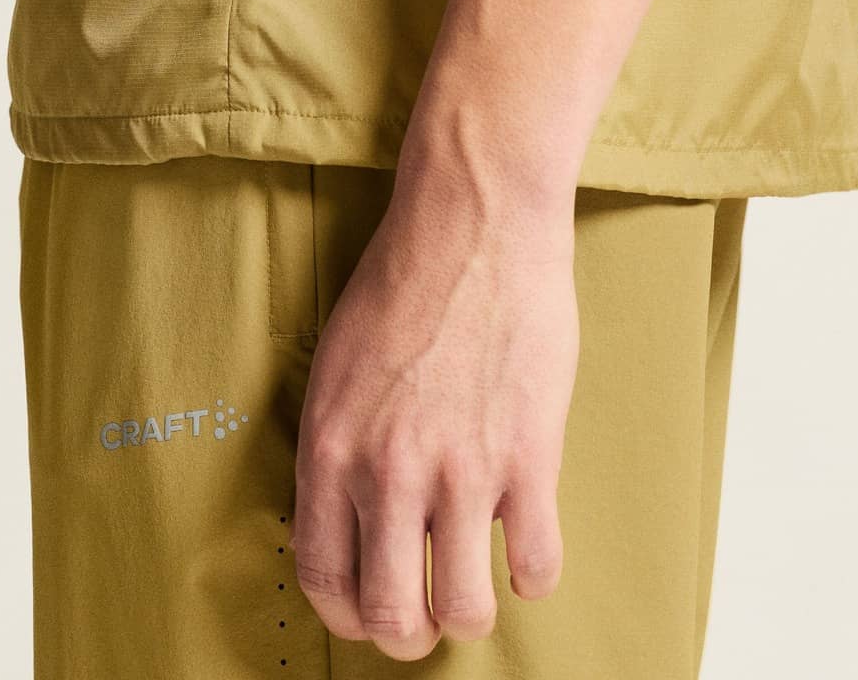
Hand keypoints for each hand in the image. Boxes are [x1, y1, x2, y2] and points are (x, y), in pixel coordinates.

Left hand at [291, 147, 579, 660]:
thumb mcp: (338, 364)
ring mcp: (461, 469)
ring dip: (469, 611)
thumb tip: (351, 515)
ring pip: (462, 608)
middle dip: (408, 633)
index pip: (323, 577)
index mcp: (332, 446)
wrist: (474, 222)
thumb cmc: (405, 280)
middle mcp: (389, 470)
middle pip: (390, 614)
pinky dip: (532, 573)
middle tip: (427, 615)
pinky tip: (527, 543)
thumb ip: (341, 444)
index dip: (347, 614)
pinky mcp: (527, 456)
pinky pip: (534, 566)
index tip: (368, 612)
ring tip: (477, 583)